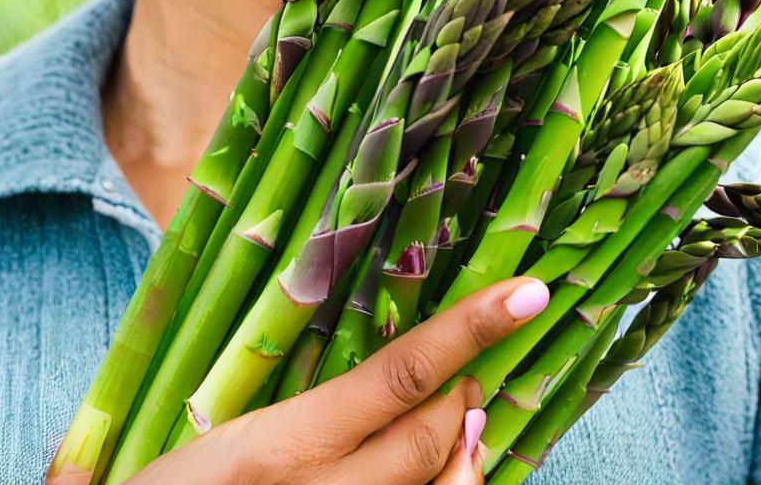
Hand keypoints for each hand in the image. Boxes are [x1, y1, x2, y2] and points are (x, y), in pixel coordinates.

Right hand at [125, 277, 549, 484]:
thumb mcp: (233, 437)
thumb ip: (311, 404)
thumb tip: (397, 376)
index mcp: (283, 446)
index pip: (399, 375)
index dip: (470, 329)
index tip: (527, 294)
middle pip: (433, 434)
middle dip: (464, 394)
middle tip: (462, 376)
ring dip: (467, 446)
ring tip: (461, 419)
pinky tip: (449, 466)